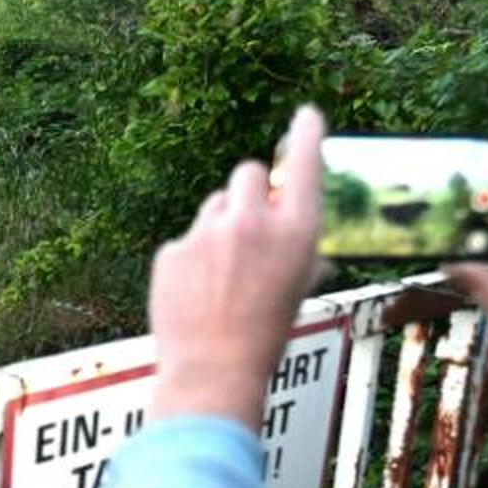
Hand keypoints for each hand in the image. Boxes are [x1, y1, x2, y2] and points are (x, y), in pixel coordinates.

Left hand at [147, 105, 327, 429]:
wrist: (212, 373)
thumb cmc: (265, 337)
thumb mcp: (298, 293)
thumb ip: (304, 260)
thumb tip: (314, 252)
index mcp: (296, 233)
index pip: (304, 164)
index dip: (306, 135)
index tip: (307, 114)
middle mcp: (253, 223)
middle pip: (250, 174)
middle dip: (251, 193)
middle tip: (249, 225)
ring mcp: (208, 234)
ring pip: (214, 207)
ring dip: (220, 227)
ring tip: (222, 275)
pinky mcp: (173, 249)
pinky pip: (186, 240)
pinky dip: (192, 260)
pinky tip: (197, 295)